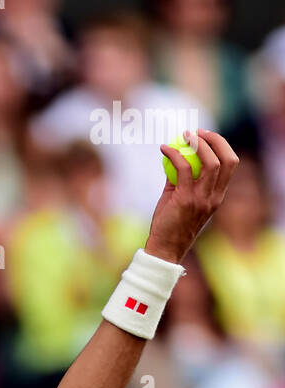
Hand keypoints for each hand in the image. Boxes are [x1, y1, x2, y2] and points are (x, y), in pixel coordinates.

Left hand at [145, 129, 238, 264]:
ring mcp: (201, 199)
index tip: (205, 136)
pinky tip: (164, 149)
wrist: (163, 249)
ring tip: (184, 136)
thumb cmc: (170, 225)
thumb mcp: (181, 200)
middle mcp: (213, 197)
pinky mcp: (185, 200)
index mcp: (217, 197)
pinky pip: (183, 168)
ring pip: (211, 162)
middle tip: (197, 132)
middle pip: (227, 160)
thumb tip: (177, 156)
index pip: (230, 164)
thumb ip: (181, 179)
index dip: (221, 145)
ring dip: (198, 144)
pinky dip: (174, 154)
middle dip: (215, 140)